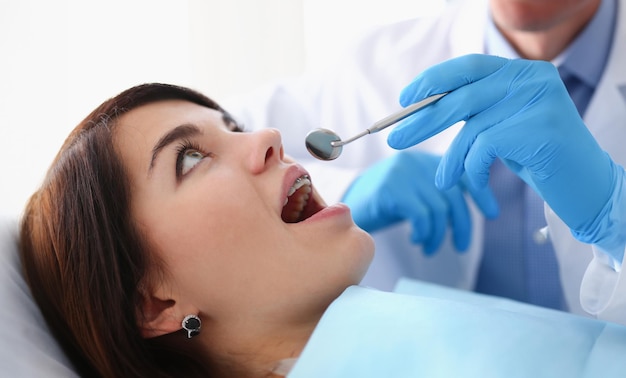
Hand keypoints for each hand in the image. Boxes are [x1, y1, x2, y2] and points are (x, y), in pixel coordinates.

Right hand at [342, 150, 497, 254]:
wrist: (341, 209)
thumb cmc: (383, 206)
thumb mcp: (414, 195)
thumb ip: (438, 195)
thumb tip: (471, 211)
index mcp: (425, 160)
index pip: (464, 171)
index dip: (481, 192)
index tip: (493, 213)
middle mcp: (416, 161)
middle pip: (454, 194)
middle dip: (462, 225)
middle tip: (461, 247)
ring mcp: (402, 172)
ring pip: (438, 209)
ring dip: (438, 235)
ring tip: (429, 248)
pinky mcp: (390, 188)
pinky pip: (420, 215)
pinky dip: (423, 232)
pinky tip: (416, 240)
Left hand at [388, 54, 618, 238]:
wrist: (587, 189)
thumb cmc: (539, 158)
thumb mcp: (504, 126)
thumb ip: (476, 109)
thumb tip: (421, 106)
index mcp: (524, 72)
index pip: (468, 67)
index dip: (433, 81)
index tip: (404, 99)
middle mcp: (533, 79)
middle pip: (461, 96)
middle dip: (422, 120)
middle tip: (393, 139)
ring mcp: (538, 101)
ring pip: (471, 128)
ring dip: (451, 159)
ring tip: (443, 181)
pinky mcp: (538, 129)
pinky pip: (484, 148)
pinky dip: (473, 169)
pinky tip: (476, 185)